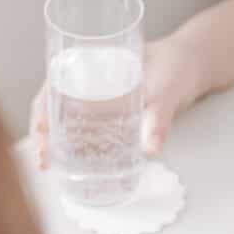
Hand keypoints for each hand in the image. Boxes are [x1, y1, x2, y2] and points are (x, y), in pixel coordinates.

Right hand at [27, 31, 208, 169]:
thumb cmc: (176, 66)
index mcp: (91, 65)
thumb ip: (159, 118)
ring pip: (67, 122)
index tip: (42, 137)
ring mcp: (99, 100)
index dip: (40, 113)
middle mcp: (88, 82)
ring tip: (53, 168)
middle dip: (44, 136)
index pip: (51, 88)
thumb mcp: (167, 89)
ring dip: (58, 143)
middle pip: (53, 109)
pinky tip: (78, 165)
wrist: (192, 66)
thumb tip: (151, 149)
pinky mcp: (112, 115)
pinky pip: (88, 130)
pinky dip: (79, 146)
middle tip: (45, 162)